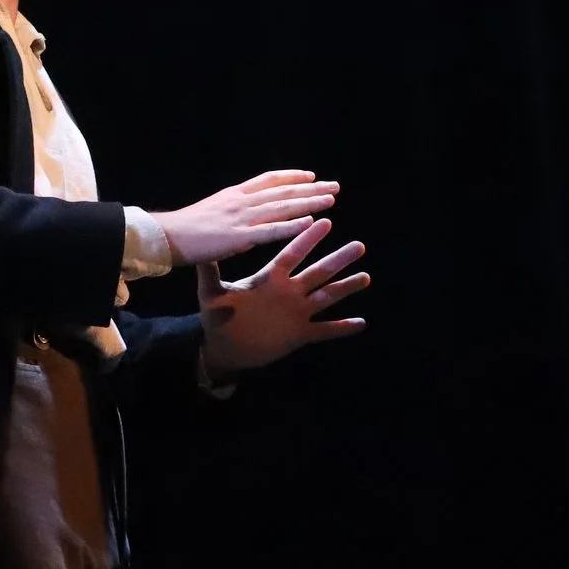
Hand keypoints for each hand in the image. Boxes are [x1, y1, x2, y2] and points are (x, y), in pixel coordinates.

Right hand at [151, 170, 338, 265]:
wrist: (166, 237)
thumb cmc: (185, 230)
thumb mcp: (211, 211)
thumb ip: (230, 210)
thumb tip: (242, 212)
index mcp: (234, 195)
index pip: (269, 180)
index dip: (292, 177)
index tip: (312, 176)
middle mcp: (241, 201)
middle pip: (283, 191)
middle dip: (311, 188)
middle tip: (334, 186)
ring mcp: (242, 218)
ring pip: (282, 207)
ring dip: (309, 202)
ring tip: (331, 199)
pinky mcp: (239, 237)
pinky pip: (271, 231)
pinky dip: (292, 226)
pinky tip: (311, 222)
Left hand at [197, 217, 369, 379]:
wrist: (223, 346)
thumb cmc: (218, 317)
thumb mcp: (212, 294)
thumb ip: (209, 273)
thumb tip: (202, 252)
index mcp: (271, 278)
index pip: (292, 254)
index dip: (307, 239)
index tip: (325, 221)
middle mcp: (289, 291)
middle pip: (318, 272)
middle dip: (338, 260)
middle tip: (359, 245)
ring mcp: (297, 312)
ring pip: (327, 297)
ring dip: (346, 288)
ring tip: (366, 276)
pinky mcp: (299, 334)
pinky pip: (325, 331)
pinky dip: (342, 327)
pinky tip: (362, 323)